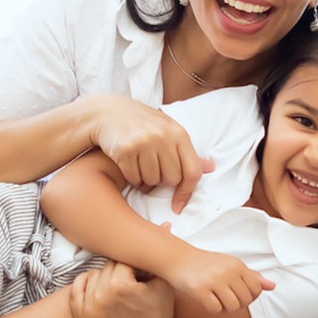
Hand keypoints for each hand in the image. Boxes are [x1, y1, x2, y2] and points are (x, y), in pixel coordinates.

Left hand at [69, 261, 181, 317]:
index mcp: (121, 286)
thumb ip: (159, 255)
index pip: (122, 260)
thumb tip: (166, 225)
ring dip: (104, 278)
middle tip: (131, 282)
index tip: (140, 274)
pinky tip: (97, 288)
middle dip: (120, 272)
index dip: (134, 266)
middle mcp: (101, 297)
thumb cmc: (161, 313)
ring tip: (118, 288)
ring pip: (93, 276)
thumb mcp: (164, 282)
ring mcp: (89, 310)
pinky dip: (85, 285)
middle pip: (107, 267)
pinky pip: (76, 291)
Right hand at [90, 95, 213, 212]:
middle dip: (160, 181)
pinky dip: (130, 177)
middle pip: (171, 180)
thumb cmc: (142, 124)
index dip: (187, 192)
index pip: (192, 171)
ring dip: (144, 180)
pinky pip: (133, 178)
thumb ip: (186, 151)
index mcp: (178, 133)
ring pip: (151, 181)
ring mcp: (144, 142)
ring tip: (139, 164)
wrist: (107, 111)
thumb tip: (210, 167)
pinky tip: (127, 164)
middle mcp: (163, 137)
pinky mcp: (125, 149)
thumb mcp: (167, 130)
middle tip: (152, 170)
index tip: (178, 205)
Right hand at [165, 246, 275, 313]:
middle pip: (245, 301)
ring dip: (224, 308)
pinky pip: (215, 309)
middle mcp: (227, 271)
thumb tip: (272, 286)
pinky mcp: (199, 290)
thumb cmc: (205, 263)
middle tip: (223, 296)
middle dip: (236, 303)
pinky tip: (206, 299)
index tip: (237, 293)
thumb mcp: (229, 264)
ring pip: (232, 307)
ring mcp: (213, 281)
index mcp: (237, 265)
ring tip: (216, 298)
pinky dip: (212, 308)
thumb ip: (251, 276)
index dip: (249, 296)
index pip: (257, 289)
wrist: (176, 258)